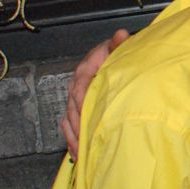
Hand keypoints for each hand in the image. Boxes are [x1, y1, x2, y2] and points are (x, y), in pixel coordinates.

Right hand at [61, 29, 130, 159]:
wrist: (117, 54)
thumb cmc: (118, 53)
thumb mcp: (119, 47)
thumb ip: (119, 44)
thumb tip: (121, 34)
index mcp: (85, 70)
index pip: (80, 90)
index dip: (83, 106)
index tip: (89, 121)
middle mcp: (76, 84)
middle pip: (72, 109)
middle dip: (77, 128)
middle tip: (86, 145)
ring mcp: (75, 97)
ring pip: (68, 119)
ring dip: (74, 137)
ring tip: (81, 154)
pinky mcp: (77, 106)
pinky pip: (69, 124)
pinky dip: (72, 139)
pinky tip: (77, 153)